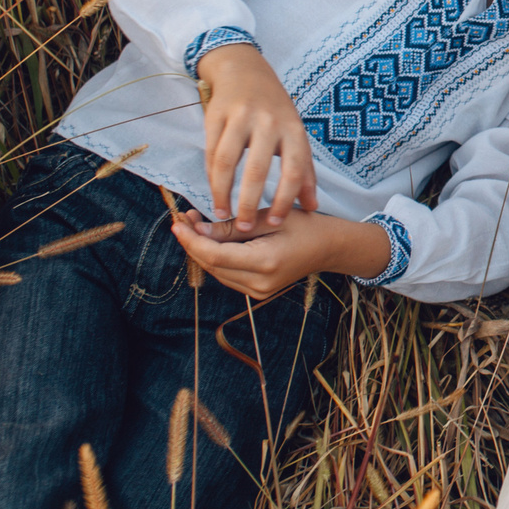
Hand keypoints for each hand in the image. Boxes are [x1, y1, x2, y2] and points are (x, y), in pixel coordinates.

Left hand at [171, 208, 390, 300]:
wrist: (330, 248)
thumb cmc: (305, 225)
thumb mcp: (270, 217)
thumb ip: (233, 226)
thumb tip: (198, 228)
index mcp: (265, 262)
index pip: (216, 255)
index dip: (193, 240)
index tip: (178, 223)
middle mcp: (259, 283)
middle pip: (213, 266)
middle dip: (193, 243)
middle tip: (183, 219)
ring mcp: (258, 291)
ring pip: (217, 272)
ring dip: (202, 250)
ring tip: (194, 225)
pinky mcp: (257, 292)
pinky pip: (227, 274)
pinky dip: (215, 257)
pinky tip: (211, 239)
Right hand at [198, 44, 315, 229]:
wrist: (245, 70)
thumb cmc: (275, 111)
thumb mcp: (295, 135)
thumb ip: (304, 171)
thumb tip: (312, 207)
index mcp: (294, 129)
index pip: (295, 169)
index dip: (287, 198)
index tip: (276, 222)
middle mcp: (269, 122)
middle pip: (258, 170)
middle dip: (250, 203)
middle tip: (244, 228)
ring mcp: (241, 116)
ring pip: (228, 162)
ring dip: (223, 193)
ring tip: (222, 215)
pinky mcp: (216, 114)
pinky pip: (211, 152)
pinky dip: (211, 176)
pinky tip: (214, 193)